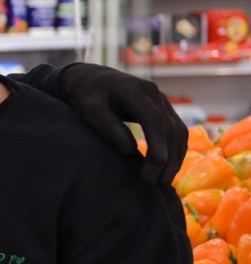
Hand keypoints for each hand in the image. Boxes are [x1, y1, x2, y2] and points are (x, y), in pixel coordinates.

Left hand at [59, 63, 185, 184]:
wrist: (87, 77)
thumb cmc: (84, 95)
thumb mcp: (89, 110)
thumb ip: (108, 127)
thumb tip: (130, 151)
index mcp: (134, 90)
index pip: (154, 122)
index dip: (157, 149)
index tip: (151, 174)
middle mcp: (153, 92)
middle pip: (170, 129)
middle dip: (167, 159)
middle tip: (155, 185)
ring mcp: (160, 99)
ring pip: (178, 131)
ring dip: (175, 157)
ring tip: (163, 182)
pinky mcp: (162, 107)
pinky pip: (176, 130)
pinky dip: (174, 150)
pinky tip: (166, 168)